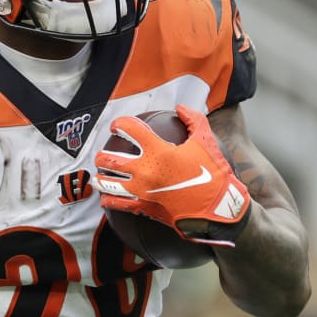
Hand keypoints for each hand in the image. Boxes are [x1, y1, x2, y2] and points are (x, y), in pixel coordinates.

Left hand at [94, 104, 249, 245]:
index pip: (130, 129)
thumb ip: (193, 120)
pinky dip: (108, 201)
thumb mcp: (206, 141)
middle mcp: (145, 170)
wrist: (217, 208)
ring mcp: (142, 191)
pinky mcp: (144, 207)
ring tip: (98, 176)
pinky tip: (105, 199)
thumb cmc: (214, 174)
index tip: (117, 126)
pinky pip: (118, 205)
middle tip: (102, 155)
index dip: (120, 124)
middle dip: (102, 156)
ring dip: (100, 179)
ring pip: (108, 184)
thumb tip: (181, 108)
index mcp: (159, 151)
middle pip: (111, 160)